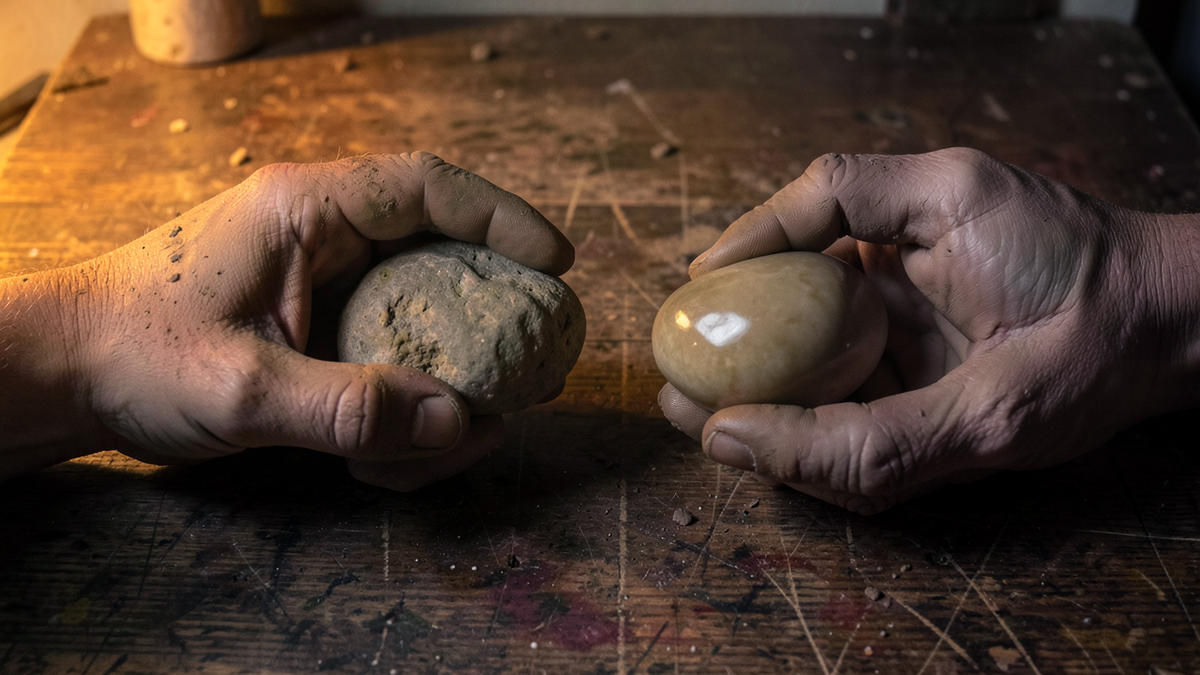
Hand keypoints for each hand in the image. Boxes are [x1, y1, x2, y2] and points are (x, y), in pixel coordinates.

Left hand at [3, 153, 572, 488]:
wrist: (64, 376)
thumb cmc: (135, 354)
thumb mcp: (244, 388)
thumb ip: (351, 407)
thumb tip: (459, 422)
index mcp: (307, 211)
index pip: (428, 188)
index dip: (505, 219)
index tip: (558, 265)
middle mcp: (326, 238)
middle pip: (444, 256)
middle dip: (493, 322)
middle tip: (530, 376)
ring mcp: (325, 286)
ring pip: (425, 319)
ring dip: (447, 389)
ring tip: (437, 450)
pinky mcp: (319, 330)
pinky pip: (393, 360)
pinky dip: (407, 412)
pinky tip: (382, 460)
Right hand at [660, 147, 1199, 512]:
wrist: (1184, 347)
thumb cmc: (1108, 352)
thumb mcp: (991, 412)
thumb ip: (868, 440)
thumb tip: (737, 442)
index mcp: (938, 210)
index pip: (823, 199)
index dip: (751, 239)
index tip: (697, 292)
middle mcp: (924, 241)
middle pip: (804, 264)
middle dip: (742, 321)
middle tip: (684, 375)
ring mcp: (929, 292)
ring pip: (825, 318)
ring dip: (771, 368)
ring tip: (710, 414)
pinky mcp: (933, 340)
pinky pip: (860, 365)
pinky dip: (819, 402)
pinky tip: (776, 436)